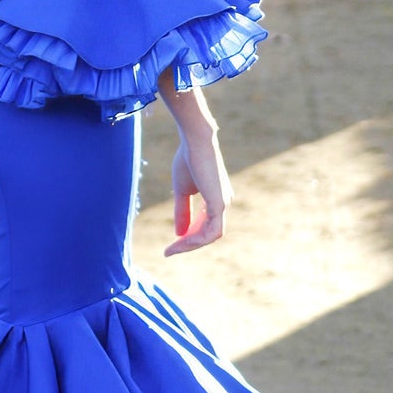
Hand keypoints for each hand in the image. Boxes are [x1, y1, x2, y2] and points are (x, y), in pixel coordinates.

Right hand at [159, 83, 232, 256]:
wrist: (195, 141)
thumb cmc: (188, 160)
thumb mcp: (182, 190)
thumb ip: (182, 211)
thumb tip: (179, 234)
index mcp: (217, 198)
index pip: (206, 226)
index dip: (189, 237)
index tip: (171, 245)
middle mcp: (223, 203)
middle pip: (208, 234)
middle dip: (188, 244)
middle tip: (169, 251)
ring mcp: (223, 204)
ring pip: (210, 236)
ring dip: (191, 245)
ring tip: (173, 249)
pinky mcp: (219, 203)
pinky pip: (211, 231)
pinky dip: (196, 239)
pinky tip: (181, 241)